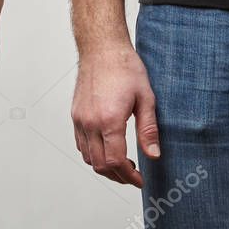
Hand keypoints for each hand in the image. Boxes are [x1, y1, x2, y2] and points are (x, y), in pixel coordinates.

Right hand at [72, 43, 159, 187]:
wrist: (102, 48)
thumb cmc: (125, 68)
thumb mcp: (145, 98)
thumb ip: (148, 130)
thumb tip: (154, 155)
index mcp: (109, 120)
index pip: (115, 161)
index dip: (129, 176)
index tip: (140, 180)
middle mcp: (90, 123)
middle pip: (100, 164)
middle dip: (118, 175)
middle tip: (133, 175)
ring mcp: (79, 119)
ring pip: (87, 157)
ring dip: (104, 166)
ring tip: (122, 163)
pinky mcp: (75, 114)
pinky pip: (80, 144)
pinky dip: (92, 153)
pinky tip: (107, 148)